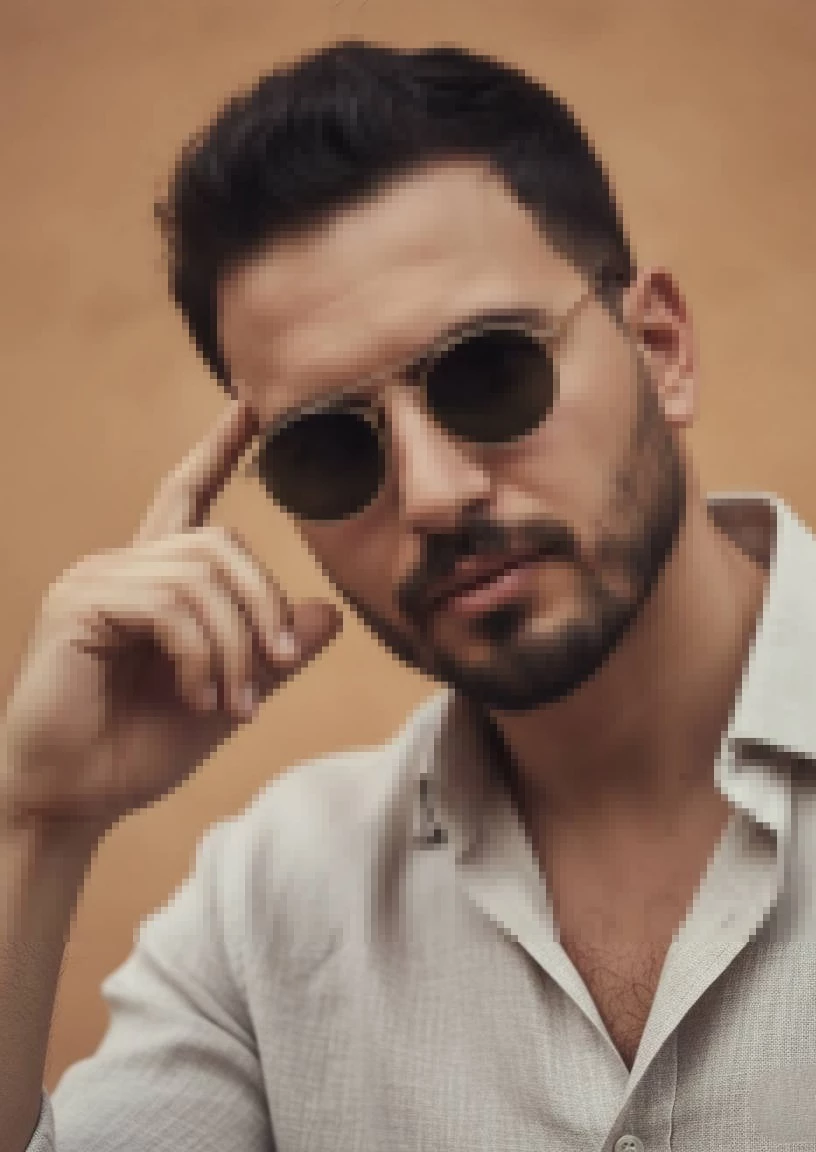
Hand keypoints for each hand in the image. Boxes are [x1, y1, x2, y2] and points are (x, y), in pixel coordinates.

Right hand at [1, 397, 341, 840]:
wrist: (74, 799)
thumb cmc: (139, 746)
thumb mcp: (229, 693)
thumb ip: (273, 652)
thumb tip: (330, 614)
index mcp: (155, 580)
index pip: (189, 495)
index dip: (219, 449)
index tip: (250, 405)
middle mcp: (123, 565)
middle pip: (222, 542)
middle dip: (264, 606)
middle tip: (277, 668)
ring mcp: (96, 579)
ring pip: (203, 575)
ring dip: (235, 644)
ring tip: (234, 702)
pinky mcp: (80, 604)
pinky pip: (170, 605)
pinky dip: (201, 654)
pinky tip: (198, 695)